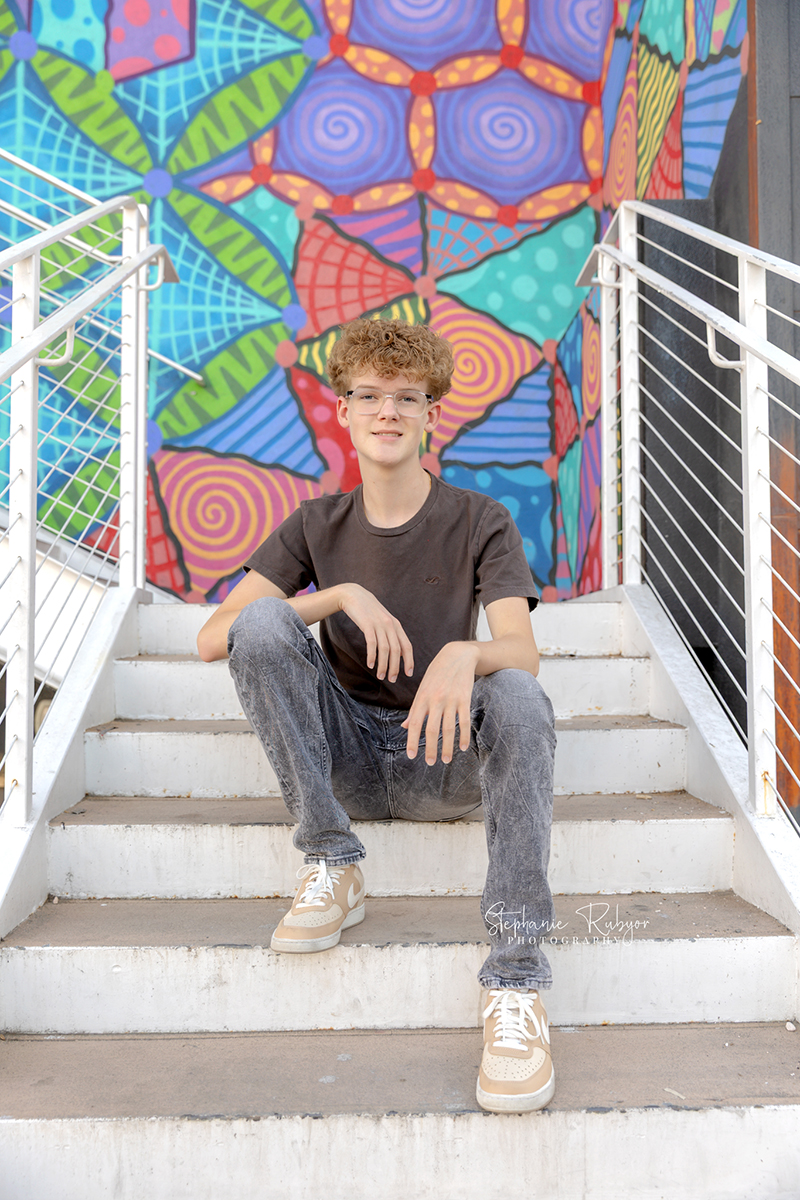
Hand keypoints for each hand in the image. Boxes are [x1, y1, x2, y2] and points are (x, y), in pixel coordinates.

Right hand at [338, 583, 413, 681]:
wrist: (354, 595)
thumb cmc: (369, 611)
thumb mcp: (384, 621)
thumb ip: (392, 635)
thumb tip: (399, 653)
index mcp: (396, 626)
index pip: (407, 646)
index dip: (409, 661)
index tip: (408, 674)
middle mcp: (390, 625)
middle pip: (397, 651)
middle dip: (395, 667)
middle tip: (391, 680)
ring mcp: (379, 624)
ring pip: (385, 649)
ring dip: (383, 665)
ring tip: (380, 676)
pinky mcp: (367, 624)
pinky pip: (372, 643)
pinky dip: (372, 656)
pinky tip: (370, 665)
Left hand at [402, 641, 479, 764]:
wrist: (457, 655)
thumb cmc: (436, 673)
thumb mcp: (422, 688)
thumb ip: (415, 709)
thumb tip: (405, 727)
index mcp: (422, 698)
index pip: (415, 724)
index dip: (412, 741)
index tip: (412, 756)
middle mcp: (435, 700)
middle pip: (432, 730)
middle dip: (430, 748)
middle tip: (430, 763)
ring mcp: (451, 700)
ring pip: (449, 728)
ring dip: (447, 746)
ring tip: (446, 760)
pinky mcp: (465, 699)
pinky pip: (464, 721)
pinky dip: (464, 736)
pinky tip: (462, 747)